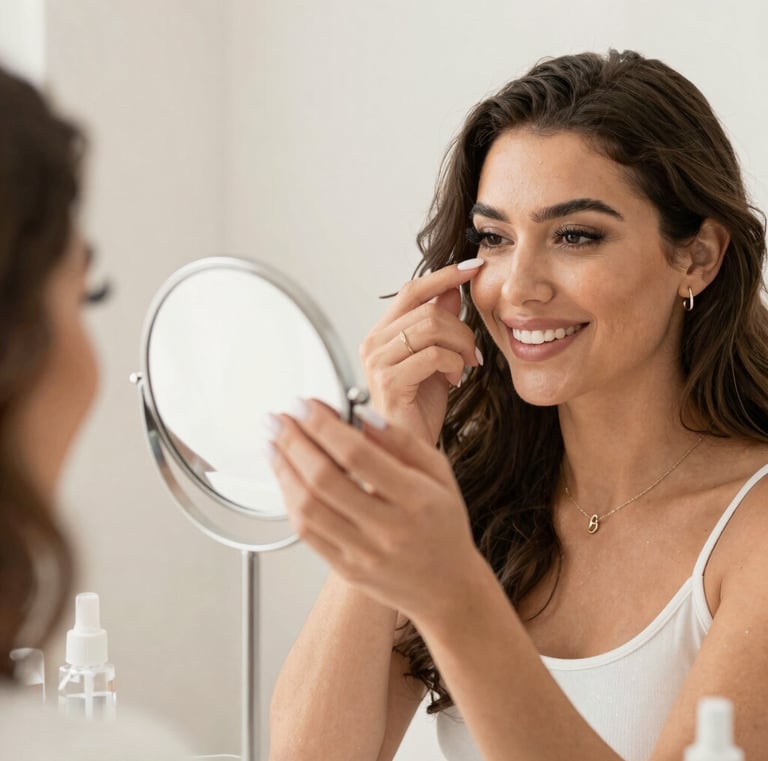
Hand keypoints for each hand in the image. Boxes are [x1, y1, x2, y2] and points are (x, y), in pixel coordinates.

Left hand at [268, 399, 481, 621]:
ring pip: (308, 508)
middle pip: (324, 479)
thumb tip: (362, 414)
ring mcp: (363, 553)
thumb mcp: (438, 473)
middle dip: (293, 442)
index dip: (323, 425)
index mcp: (415, 499)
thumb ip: (402, 441)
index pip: (357, 455)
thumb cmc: (443, 524)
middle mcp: (388, 529)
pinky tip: (284, 476)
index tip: (304, 405)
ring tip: (273, 442)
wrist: (447, 587)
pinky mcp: (345, 568)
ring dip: (283, 469)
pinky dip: (289, 498)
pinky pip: (306, 532)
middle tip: (278, 418)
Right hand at [359, 260, 484, 444]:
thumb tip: (452, 292)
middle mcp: (373, 343)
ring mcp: (377, 361)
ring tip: (466, 367)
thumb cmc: (419, 409)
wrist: (410, 449)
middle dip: (462, 329)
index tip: (475, 266)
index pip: (412, 289)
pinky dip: (454, 364)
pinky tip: (454, 381)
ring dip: (461, 347)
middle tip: (475, 354)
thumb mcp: (437, 360)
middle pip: (429, 309)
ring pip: (432, 327)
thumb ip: (439, 326)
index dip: (444, 275)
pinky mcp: (388, 381)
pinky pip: (433, 354)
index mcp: (382, 334)